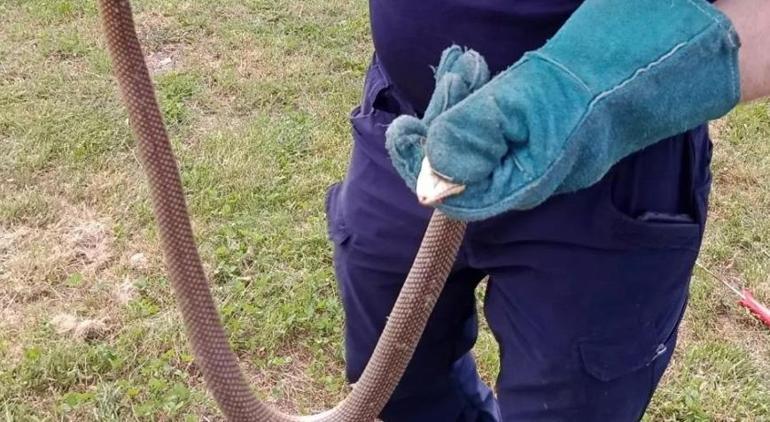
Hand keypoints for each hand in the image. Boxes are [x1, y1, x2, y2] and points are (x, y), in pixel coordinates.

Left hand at [387, 0, 740, 221]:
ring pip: (475, 142)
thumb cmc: (591, 87)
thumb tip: (428, 172)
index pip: (454, 194)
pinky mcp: (538, 134)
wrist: (647, 64)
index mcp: (520, 184)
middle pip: (460, 167)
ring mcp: (532, 157)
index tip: (401, 129)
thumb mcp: (524, 105)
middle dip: (440, 123)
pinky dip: (477, 99)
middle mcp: (523, 178)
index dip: (421, 164)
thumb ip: (472, 136)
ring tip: (463, 64)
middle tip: (449, 75)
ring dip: (458, 105)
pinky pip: (494, 126)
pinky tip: (473, 69)